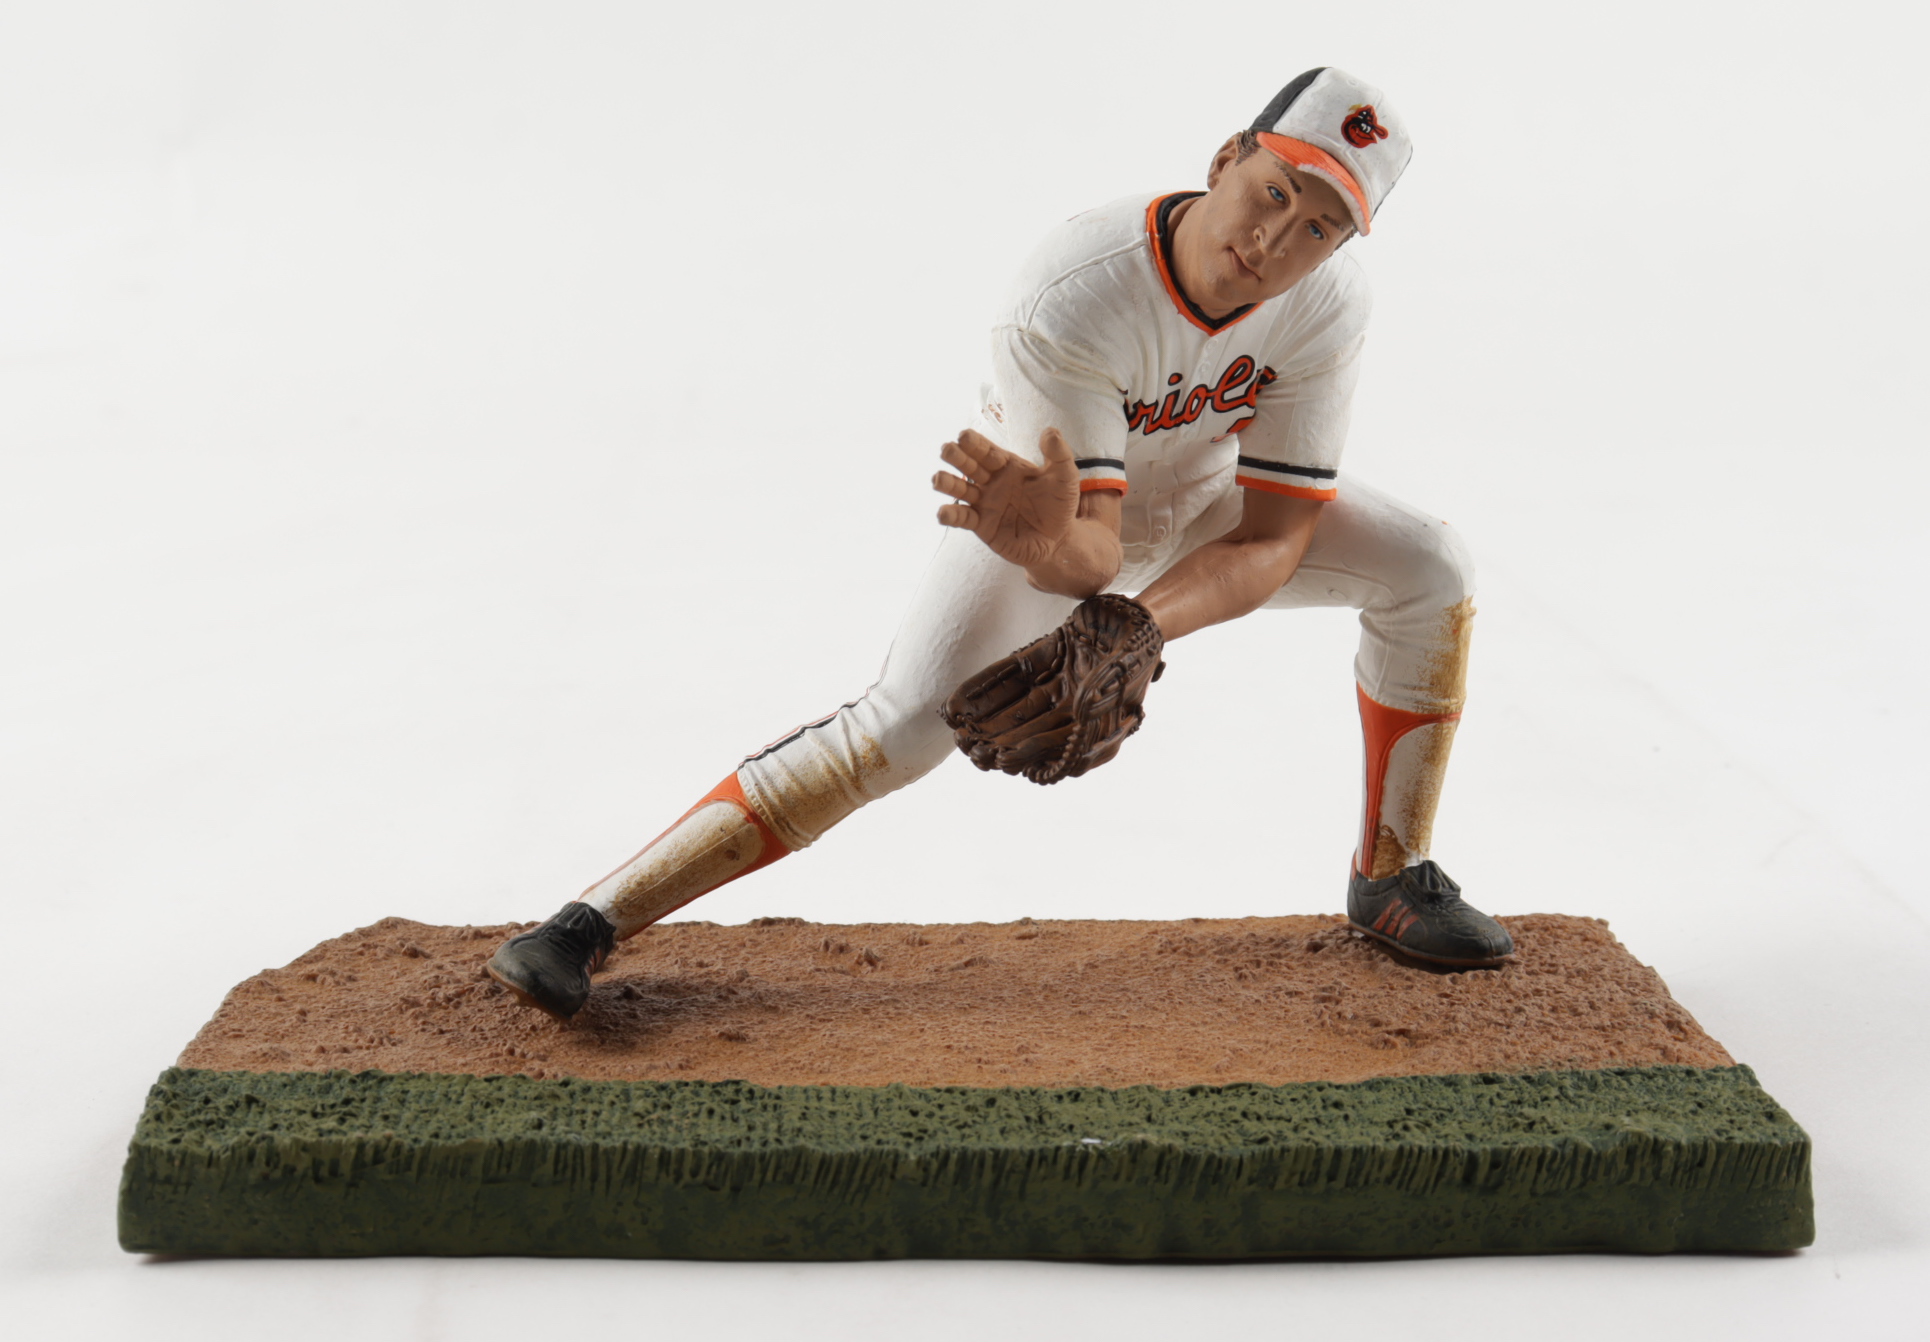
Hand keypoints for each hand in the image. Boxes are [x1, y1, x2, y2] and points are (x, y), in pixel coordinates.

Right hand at [932, 427, 1080, 568]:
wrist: (1058, 539)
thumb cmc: (1059, 505)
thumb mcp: (1065, 478)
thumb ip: (1058, 454)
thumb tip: (1050, 432)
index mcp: (1007, 465)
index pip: (987, 451)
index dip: (975, 444)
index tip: (964, 436)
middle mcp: (991, 481)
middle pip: (969, 466)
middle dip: (956, 457)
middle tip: (946, 450)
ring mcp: (984, 503)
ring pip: (960, 490)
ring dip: (947, 483)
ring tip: (937, 479)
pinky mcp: (981, 525)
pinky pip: (963, 518)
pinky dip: (951, 515)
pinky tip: (943, 513)